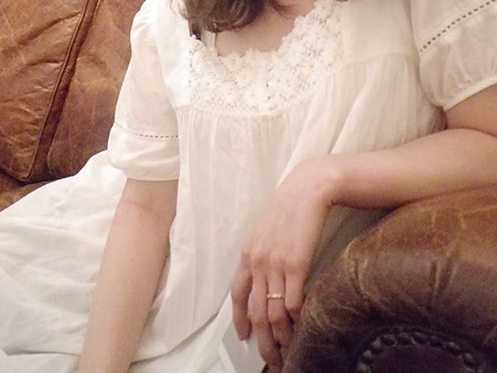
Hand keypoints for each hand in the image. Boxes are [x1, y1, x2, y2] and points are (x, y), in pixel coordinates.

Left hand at [230, 158, 338, 367]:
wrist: (308, 189)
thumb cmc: (290, 208)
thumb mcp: (266, 230)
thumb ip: (262, 253)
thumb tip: (264, 277)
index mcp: (248, 253)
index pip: (237, 294)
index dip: (239, 319)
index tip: (243, 337)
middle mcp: (257, 261)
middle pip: (254, 311)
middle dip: (261, 339)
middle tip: (269, 357)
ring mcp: (276, 263)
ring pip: (273, 312)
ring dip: (280, 336)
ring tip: (287, 349)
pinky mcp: (297, 264)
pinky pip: (293, 302)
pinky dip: (296, 319)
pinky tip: (301, 326)